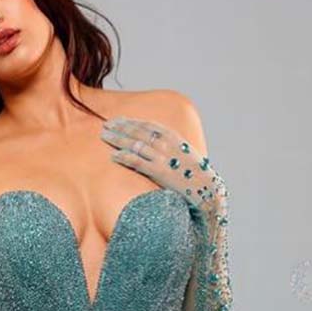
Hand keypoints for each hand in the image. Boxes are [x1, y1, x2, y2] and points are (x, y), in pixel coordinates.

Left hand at [100, 116, 227, 219]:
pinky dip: (124, 157)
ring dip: (118, 139)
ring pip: (135, 144)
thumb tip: (156, 146)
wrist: (207, 190)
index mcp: (175, 137)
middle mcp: (167, 144)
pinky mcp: (159, 172)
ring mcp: (163, 158)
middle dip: (120, 127)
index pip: (148, 125)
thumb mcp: (184, 155)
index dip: (131, 121)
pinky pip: (137, 161)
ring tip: (104, 136)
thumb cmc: (195, 175)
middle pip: (138, 131)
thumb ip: (171, 148)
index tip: (118, 120)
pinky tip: (113, 156)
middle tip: (105, 125)